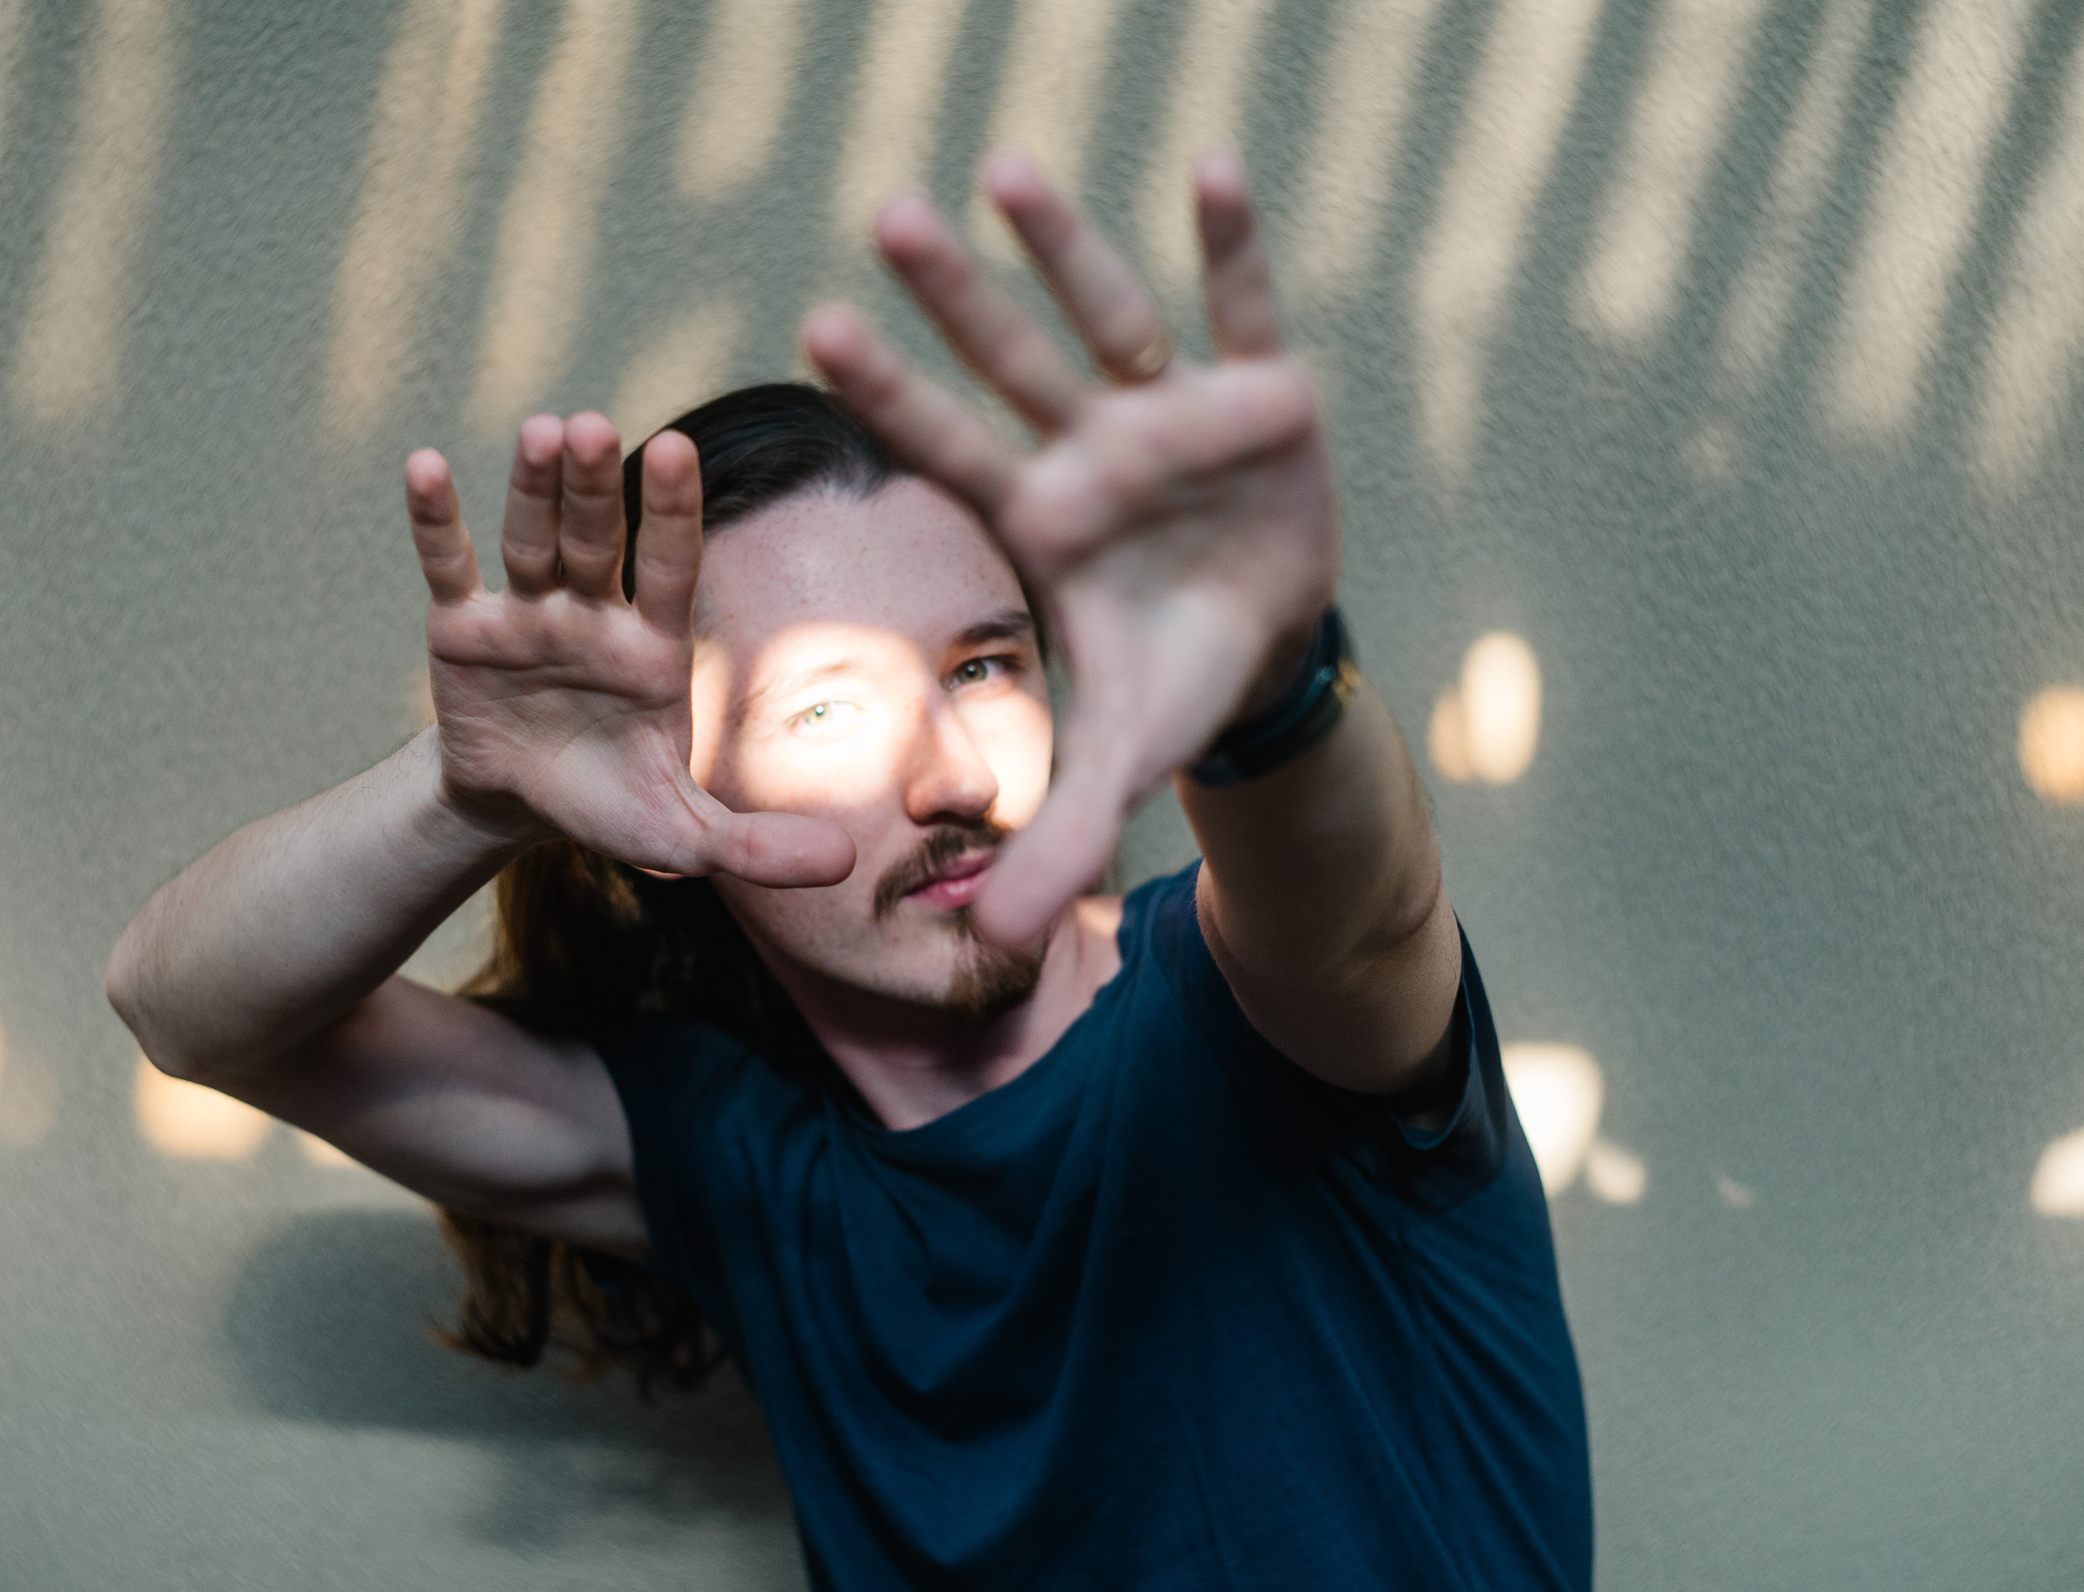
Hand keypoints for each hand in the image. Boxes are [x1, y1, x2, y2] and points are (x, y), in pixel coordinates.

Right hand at [406, 413, 855, 886]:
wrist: (520, 808)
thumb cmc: (612, 805)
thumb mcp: (682, 837)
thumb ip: (756, 846)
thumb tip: (845, 865)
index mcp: (653, 645)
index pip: (668, 565)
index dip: (670, 510)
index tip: (676, 446)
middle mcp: (593, 611)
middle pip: (596, 537)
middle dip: (593, 485)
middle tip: (591, 425)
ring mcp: (527, 610)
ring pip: (531, 538)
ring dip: (532, 487)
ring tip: (540, 431)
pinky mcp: (462, 625)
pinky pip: (450, 565)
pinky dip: (436, 520)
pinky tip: (425, 467)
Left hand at [802, 149, 1337, 946]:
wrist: (1266, 650)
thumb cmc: (1170, 683)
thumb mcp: (1117, 761)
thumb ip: (1053, 833)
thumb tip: (984, 932)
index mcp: (1040, 516)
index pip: (949, 446)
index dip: (892, 396)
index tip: (817, 330)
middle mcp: (1090, 448)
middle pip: (1009, 363)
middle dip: (957, 298)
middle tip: (888, 218)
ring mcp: (1170, 412)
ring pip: (1111, 314)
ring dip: (1068, 246)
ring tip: (1007, 167)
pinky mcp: (1261, 390)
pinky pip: (1244, 305)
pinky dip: (1234, 243)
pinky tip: (1214, 167)